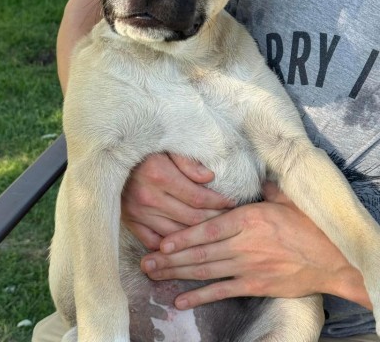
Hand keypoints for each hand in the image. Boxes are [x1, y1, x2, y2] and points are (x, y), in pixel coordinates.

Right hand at [121, 153, 234, 249]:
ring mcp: (138, 212)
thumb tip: (209, 177)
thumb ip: (187, 161)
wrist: (111, 155)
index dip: (219, 203)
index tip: (232, 203)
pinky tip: (185, 242)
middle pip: (191, 218)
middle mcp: (149, 197)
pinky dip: (171, 245)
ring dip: (197, 235)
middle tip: (228, 219)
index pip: (199, 198)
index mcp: (160, 176)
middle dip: (214, 220)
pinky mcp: (130, 221)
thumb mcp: (166, 145)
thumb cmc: (143, 148)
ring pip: (176, 234)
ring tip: (212, 231)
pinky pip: (154, 241)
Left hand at [140, 182, 370, 310]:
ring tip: (154, 275)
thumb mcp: (285, 200)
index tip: (162, 241)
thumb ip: (264, 189)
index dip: (183, 236)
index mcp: (247, 219)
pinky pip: (222, 291)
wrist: (332, 259)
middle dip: (171, 257)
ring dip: (178, 273)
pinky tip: (180, 300)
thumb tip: (254, 178)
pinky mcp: (254, 285)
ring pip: (205, 270)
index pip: (208, 227)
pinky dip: (200, 297)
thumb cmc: (308, 227)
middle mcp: (243, 244)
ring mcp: (247, 267)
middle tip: (146, 262)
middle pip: (200, 251)